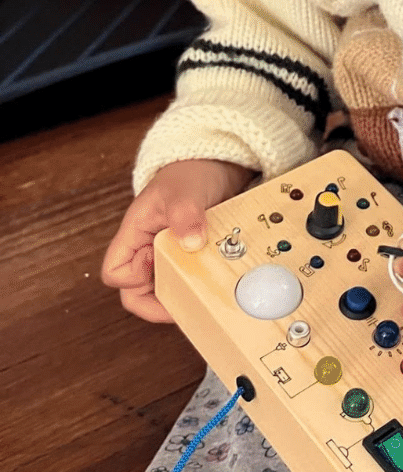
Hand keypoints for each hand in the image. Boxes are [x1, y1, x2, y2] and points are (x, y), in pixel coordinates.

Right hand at [101, 159, 254, 321]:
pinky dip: (200, 288)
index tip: (160, 267)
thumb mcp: (185, 191)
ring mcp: (169, 257)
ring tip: (207, 294)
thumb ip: (185, 214)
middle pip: (138, 293)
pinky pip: (188, 283)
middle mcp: (147, 250)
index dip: (133, 280)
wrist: (215, 168)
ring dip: (184, 297)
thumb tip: (189, 243)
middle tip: (190, 302)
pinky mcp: (190, 260)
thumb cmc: (190, 174)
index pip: (115, 274)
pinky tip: (218, 285)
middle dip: (161, 304)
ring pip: (165, 292)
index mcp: (134, 235)